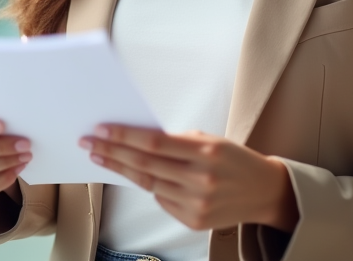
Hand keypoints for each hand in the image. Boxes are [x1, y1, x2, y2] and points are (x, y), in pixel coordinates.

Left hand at [80, 126, 297, 232]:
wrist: (263, 192)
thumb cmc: (232, 159)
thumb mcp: (209, 140)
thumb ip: (176, 142)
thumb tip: (135, 138)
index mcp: (205, 152)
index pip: (153, 143)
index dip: (124, 136)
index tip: (100, 130)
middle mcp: (201, 180)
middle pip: (144, 165)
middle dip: (112, 152)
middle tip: (88, 143)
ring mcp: (197, 204)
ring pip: (149, 184)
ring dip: (122, 169)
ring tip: (102, 157)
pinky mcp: (194, 221)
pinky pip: (161, 200)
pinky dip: (150, 186)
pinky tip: (139, 175)